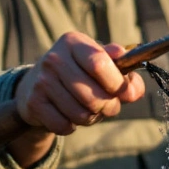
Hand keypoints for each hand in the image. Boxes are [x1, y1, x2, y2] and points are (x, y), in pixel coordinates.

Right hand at [8, 32, 144, 166]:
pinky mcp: (33, 102)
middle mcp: (55, 58)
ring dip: (91, 118)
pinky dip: (71, 126)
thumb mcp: (100, 62)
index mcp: (74, 42)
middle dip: (109, 107)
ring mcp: (42, 80)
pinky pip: (63, 125)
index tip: (127, 94)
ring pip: (81, 114)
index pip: (100, 64)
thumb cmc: (79, 72)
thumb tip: (134, 89)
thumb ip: (123, 72)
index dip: (119, 84)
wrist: (35, 85)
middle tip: (109, 106)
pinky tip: (69, 115)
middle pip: (94, 96)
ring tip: (89, 110)